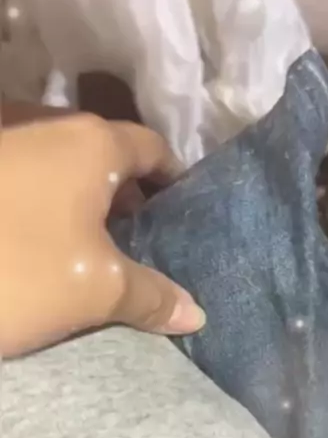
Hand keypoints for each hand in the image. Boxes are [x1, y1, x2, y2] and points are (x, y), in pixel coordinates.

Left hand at [0, 113, 204, 357]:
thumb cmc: (15, 270)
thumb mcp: (94, 291)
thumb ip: (152, 296)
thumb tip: (197, 314)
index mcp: (92, 143)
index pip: (153, 148)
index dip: (173, 180)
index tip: (180, 214)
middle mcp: (47, 123)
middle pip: (105, 155)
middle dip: (125, 196)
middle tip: (138, 243)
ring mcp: (3, 138)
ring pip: (59, 166)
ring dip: (77, 201)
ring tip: (85, 249)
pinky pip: (21, 176)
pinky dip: (39, 203)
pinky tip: (33, 242)